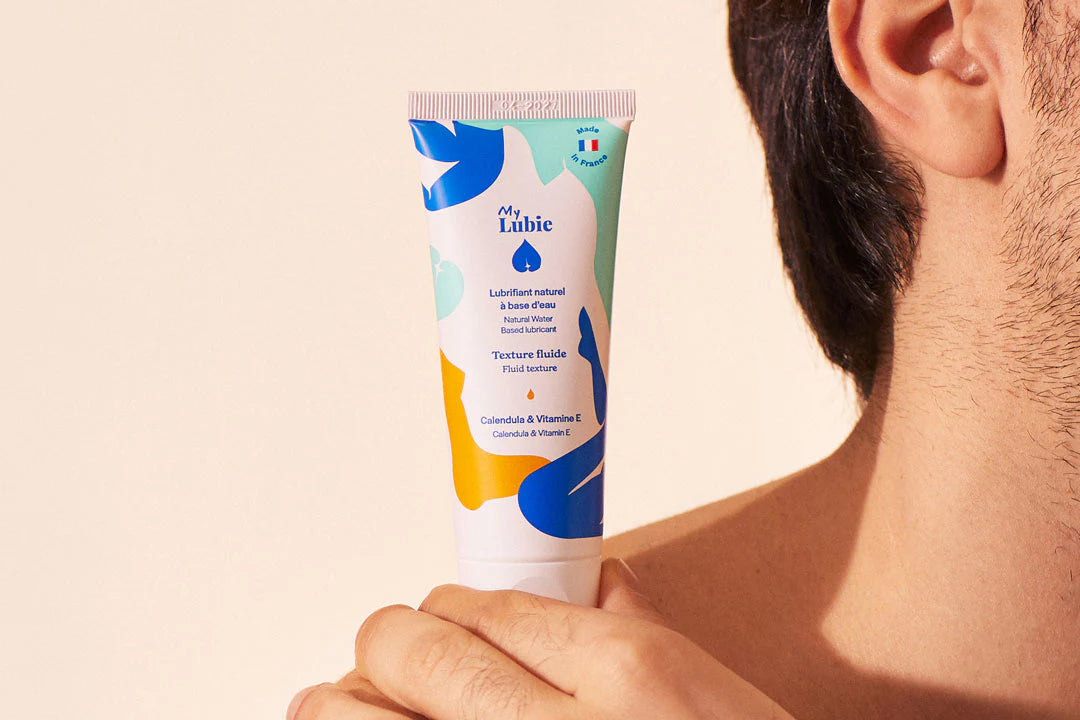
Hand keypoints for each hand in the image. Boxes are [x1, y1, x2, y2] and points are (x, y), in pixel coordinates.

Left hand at [287, 558, 792, 718]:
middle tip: (380, 659)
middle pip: (406, 650)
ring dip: (336, 707)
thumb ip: (644, 637)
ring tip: (335, 706)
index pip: (483, 604)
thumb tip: (597, 581)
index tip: (435, 620)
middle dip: (381, 645)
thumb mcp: (718, 702)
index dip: (441, 608)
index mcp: (627, 673)